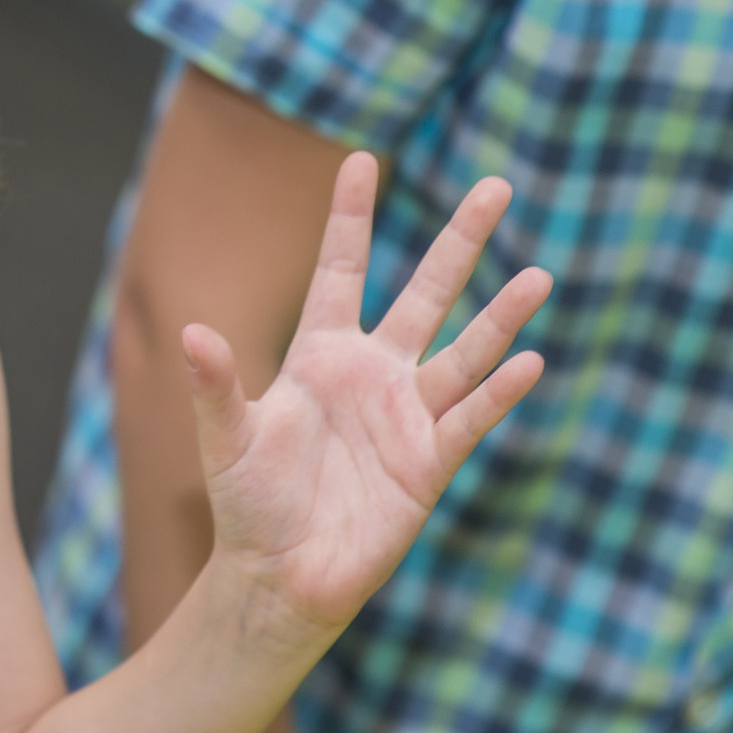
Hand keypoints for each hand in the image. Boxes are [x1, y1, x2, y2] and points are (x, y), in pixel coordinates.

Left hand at [185, 153, 549, 643]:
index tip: (360, 157)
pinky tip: (528, 362)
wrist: (279, 575)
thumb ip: (217, 384)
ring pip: (463, 352)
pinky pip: (468, 419)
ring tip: (540, 274)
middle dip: (459, 240)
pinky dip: (497, 392)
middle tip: (497, 185)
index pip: (341, 268)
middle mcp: (373, 372)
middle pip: (425, 291)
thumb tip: (192, 331)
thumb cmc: (248, 501)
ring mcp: (406, 414)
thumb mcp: (226, 437)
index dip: (351, 216)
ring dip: (501, 316)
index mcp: (321, 352)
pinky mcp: (428, 463)